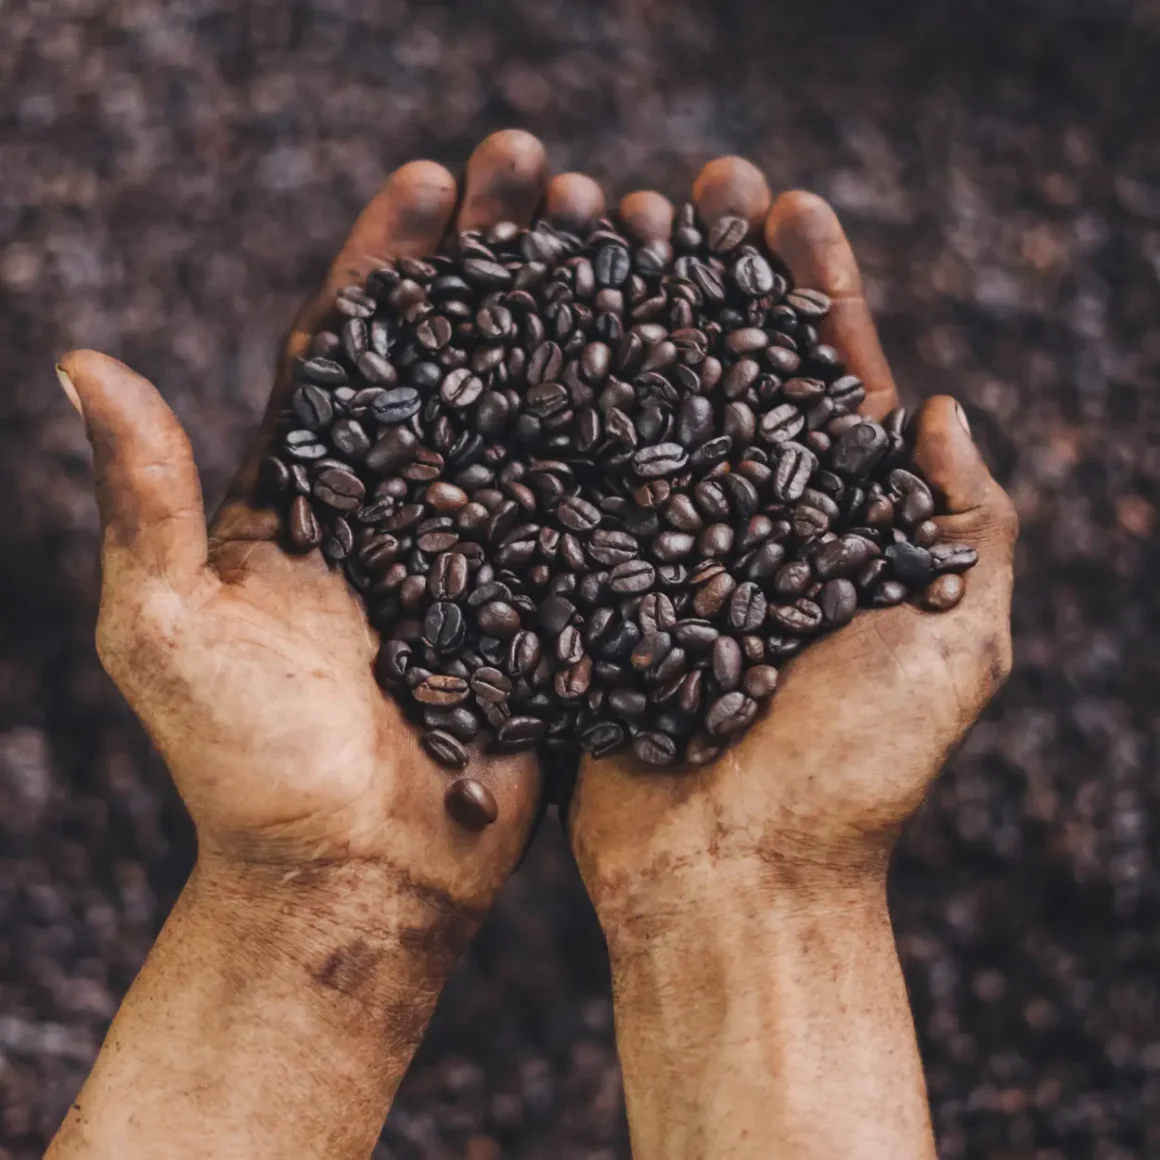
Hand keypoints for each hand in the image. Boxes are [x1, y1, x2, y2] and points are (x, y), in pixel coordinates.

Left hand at [50, 134, 608, 1159]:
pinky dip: (621, 440)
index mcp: (306, 495)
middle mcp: (398, 506)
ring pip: (527, 415)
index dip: (385, 259)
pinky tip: (672, 372)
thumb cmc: (244, 770)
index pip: (346, 347)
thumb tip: (84, 362)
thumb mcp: (168, 631)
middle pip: (451, 358)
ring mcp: (477, 550)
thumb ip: (146, 502)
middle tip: (545, 175)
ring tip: (618, 238)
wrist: (350, 881)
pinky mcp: (539, 603)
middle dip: (493, 261)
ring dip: (568, 325)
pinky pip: (584, 508)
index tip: (430, 178)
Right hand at [571, 159, 1017, 926]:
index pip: (825, 382)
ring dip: (621, 322)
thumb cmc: (854, 777)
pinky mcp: (591, 593)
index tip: (781, 202)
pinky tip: (525, 338)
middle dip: (703, 280)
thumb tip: (940, 408)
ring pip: (639, 418)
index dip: (809, 288)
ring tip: (592, 229)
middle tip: (674, 190)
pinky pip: (569, 493)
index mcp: (836, 529)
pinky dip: (552, 418)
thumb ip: (966, 527)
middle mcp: (745, 529)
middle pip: (724, 379)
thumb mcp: (952, 647)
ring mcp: (661, 556)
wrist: (732, 881)